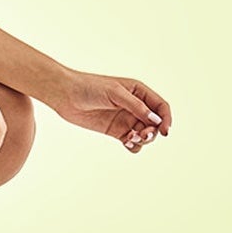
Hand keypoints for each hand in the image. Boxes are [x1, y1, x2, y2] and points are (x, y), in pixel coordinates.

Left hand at [38, 68, 171, 152]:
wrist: (65, 95)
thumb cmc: (89, 87)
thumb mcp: (115, 93)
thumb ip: (136, 106)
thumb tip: (155, 119)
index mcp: (138, 91)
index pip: (161, 107)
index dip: (166, 119)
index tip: (165, 131)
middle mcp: (135, 106)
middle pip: (155, 123)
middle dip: (153, 131)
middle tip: (142, 135)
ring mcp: (125, 119)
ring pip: (145, 134)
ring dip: (144, 139)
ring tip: (131, 138)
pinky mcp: (115, 131)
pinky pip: (132, 141)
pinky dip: (134, 145)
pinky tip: (127, 142)